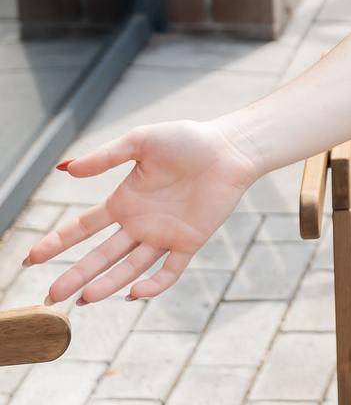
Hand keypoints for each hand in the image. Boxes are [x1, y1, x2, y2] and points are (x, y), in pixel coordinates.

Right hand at [23, 120, 261, 303]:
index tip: (31, 259)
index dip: (57, 243)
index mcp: (124, 201)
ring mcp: (164, 234)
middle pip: (100, 255)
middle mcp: (140, 223)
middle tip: (51, 296)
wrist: (231, 147)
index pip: (83, 228)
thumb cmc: (188, 139)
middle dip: (75, 276)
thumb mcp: (140, 142)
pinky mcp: (190, 241)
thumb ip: (105, 156)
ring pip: (129, 267)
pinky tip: (132, 293)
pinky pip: (169, 270)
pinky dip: (152, 284)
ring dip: (107, 284)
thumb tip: (65, 169)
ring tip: (84, 299)